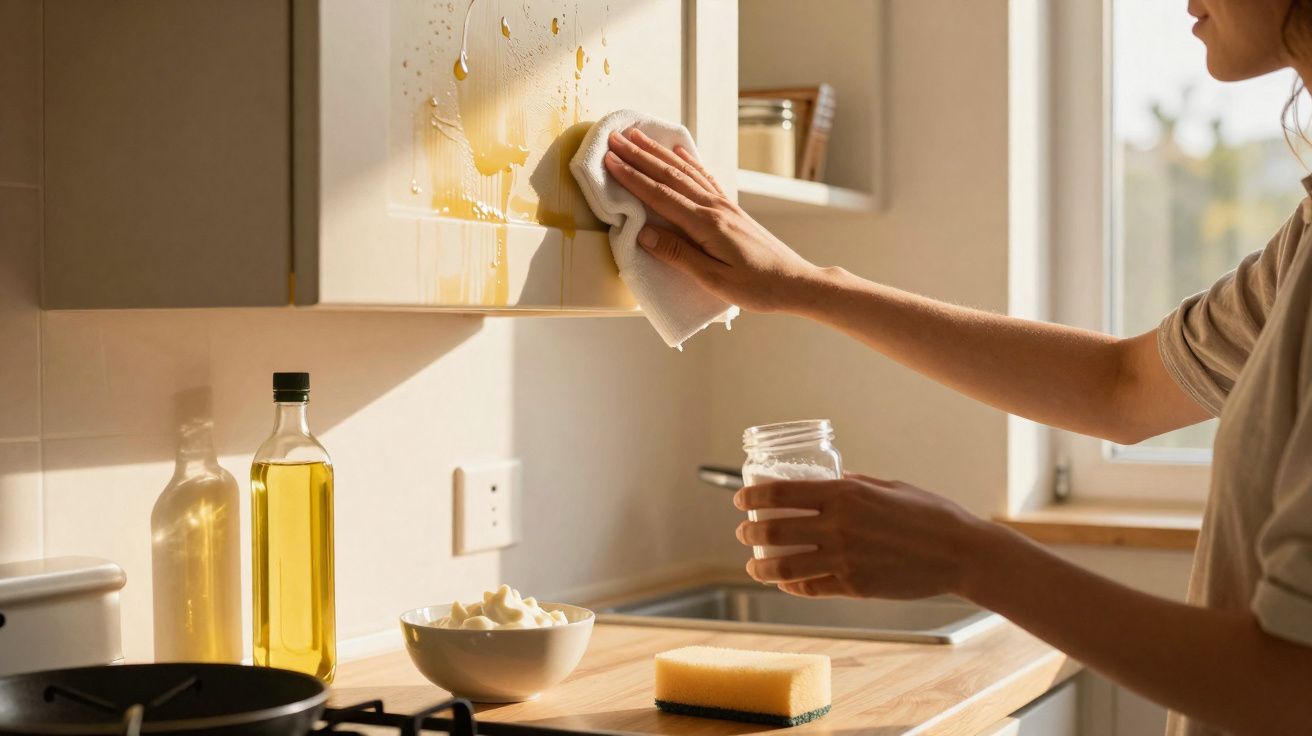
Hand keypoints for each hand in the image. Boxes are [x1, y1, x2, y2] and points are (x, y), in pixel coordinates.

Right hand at [603, 128, 827, 312]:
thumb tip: (644, 234)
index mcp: (706, 224)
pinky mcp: (731, 209)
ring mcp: (724, 205)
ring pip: (685, 171)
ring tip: (638, 137)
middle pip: (669, 175)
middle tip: (614, 139)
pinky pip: (703, 177)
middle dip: (639, 156)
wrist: (795, 281)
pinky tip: (678, 151)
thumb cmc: (757, 287)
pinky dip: (688, 161)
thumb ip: (678, 255)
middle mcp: (714, 207)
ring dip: (658, 153)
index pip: (660, 195)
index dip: (632, 177)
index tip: (610, 160)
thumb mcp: (714, 279)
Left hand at [733, 474, 994, 599]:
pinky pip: (810, 588)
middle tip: (743, 533)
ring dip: (761, 566)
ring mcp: (844, 559)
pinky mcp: (854, 586)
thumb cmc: (929, 514)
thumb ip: (855, 484)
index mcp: (845, 494)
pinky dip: (791, 586)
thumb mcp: (888, 486)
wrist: (960, 553)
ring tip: (752, 566)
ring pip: (785, 566)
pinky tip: (784, 583)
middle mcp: (838, 526)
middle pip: (774, 531)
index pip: (781, 494)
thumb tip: (831, 480)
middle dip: (750, 533)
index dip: (753, 498)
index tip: (740, 501)